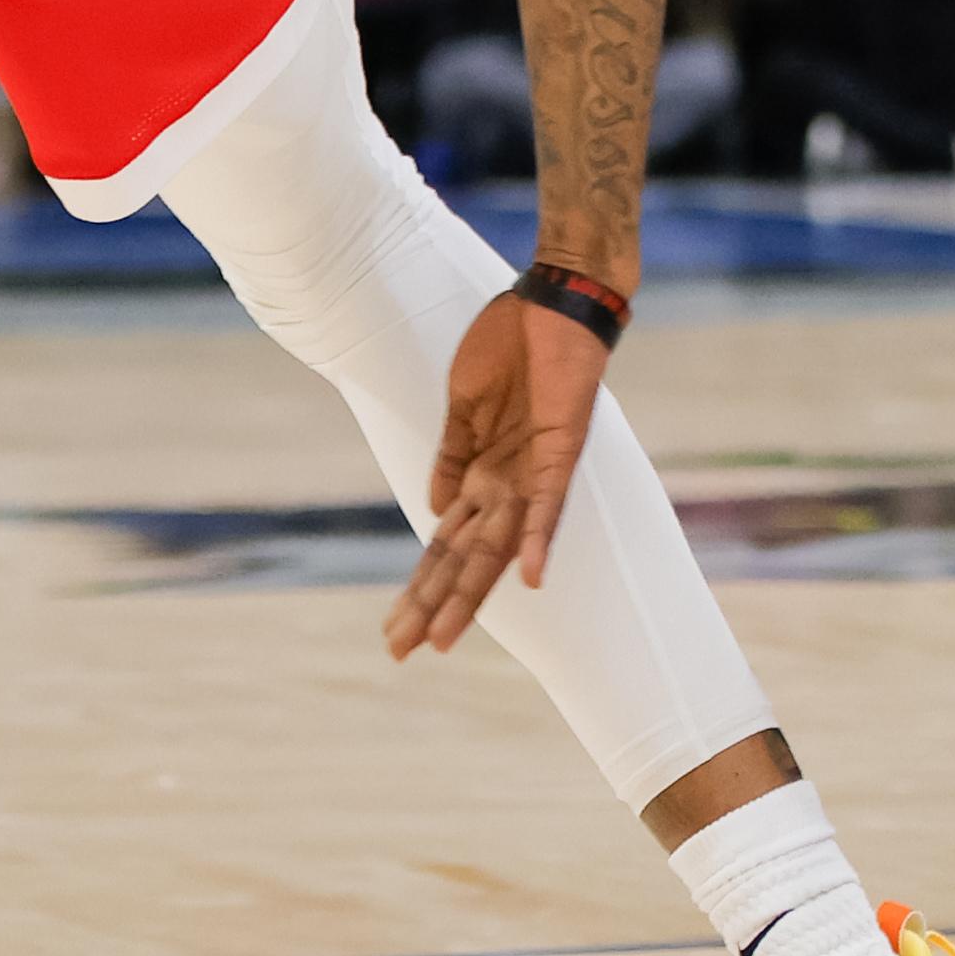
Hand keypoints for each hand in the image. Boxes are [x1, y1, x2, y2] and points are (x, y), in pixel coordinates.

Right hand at [391, 279, 611, 656]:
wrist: (552, 303)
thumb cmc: (508, 346)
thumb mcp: (463, 405)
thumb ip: (452, 458)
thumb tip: (433, 508)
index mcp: (478, 475)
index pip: (443, 545)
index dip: (419, 586)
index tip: (393, 627)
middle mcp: (504, 485)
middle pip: (462, 558)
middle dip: (432, 605)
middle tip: (400, 652)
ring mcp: (532, 473)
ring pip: (498, 546)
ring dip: (472, 592)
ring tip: (445, 637)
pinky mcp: (561, 452)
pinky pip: (550, 505)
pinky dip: (539, 540)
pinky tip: (529, 578)